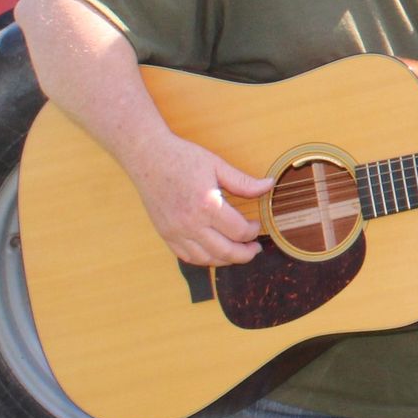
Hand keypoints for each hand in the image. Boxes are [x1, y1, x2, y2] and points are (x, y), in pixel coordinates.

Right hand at [127, 131, 274, 266]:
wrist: (148, 157)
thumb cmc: (182, 158)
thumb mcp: (217, 165)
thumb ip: (244, 181)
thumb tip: (269, 185)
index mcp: (207, 205)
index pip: (239, 231)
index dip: (253, 231)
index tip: (257, 225)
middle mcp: (191, 223)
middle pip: (225, 252)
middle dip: (245, 254)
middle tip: (255, 249)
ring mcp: (176, 231)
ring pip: (206, 259)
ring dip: (226, 260)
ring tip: (237, 253)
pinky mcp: (165, 234)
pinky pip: (187, 257)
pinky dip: (204, 259)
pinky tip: (214, 252)